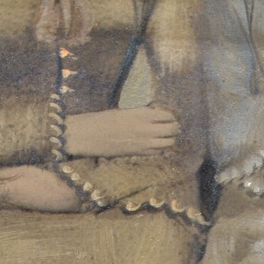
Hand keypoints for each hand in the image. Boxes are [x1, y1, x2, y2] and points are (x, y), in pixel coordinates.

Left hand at [0, 166, 80, 211]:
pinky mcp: (24, 203)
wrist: (68, 197)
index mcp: (4, 191)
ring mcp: (16, 203)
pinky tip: (10, 176)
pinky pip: (8, 194)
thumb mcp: (24, 170)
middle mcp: (7, 200)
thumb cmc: (47, 180)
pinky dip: (4, 185)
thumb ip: (3, 171)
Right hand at [64, 107, 178, 156]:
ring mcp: (144, 143)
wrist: (89, 135)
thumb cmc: (104, 119)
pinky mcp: (139, 153)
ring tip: (165, 135)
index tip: (167, 115)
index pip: (168, 115)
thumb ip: (142, 112)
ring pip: (169, 142)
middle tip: (170, 125)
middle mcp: (146, 129)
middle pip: (172, 129)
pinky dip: (161, 148)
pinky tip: (155, 144)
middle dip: (174, 127)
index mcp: (142, 114)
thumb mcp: (125, 110)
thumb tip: (156, 113)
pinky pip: (158, 152)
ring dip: (169, 138)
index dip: (170, 115)